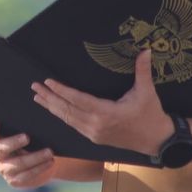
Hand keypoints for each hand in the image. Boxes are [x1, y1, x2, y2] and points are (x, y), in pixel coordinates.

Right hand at [0, 119, 55, 187]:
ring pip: (17, 163)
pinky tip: (49, 161)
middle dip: (14, 142)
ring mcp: (3, 168)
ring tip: (49, 151)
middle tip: (27, 137)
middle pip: (1, 148)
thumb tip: (36, 120)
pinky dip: (40, 168)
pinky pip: (26, 175)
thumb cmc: (34, 138)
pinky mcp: (14, 180)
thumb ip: (26, 125)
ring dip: (35, 157)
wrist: (42, 159)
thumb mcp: (29, 130)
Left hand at [30, 48, 172, 154]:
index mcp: (106, 113)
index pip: (77, 100)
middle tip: (34, 87)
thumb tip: (145, 50)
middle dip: (49, 98)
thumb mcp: (147, 92)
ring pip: (67, 119)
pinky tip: (53, 109)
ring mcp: (93, 133)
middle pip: (67, 110)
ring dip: (52, 108)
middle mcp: (96, 125)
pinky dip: (62, 116)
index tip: (47, 82)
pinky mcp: (94, 138)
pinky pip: (73, 125)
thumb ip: (143, 71)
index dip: (61, 91)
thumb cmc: (151, 114)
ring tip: (38, 97)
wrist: (157, 141)